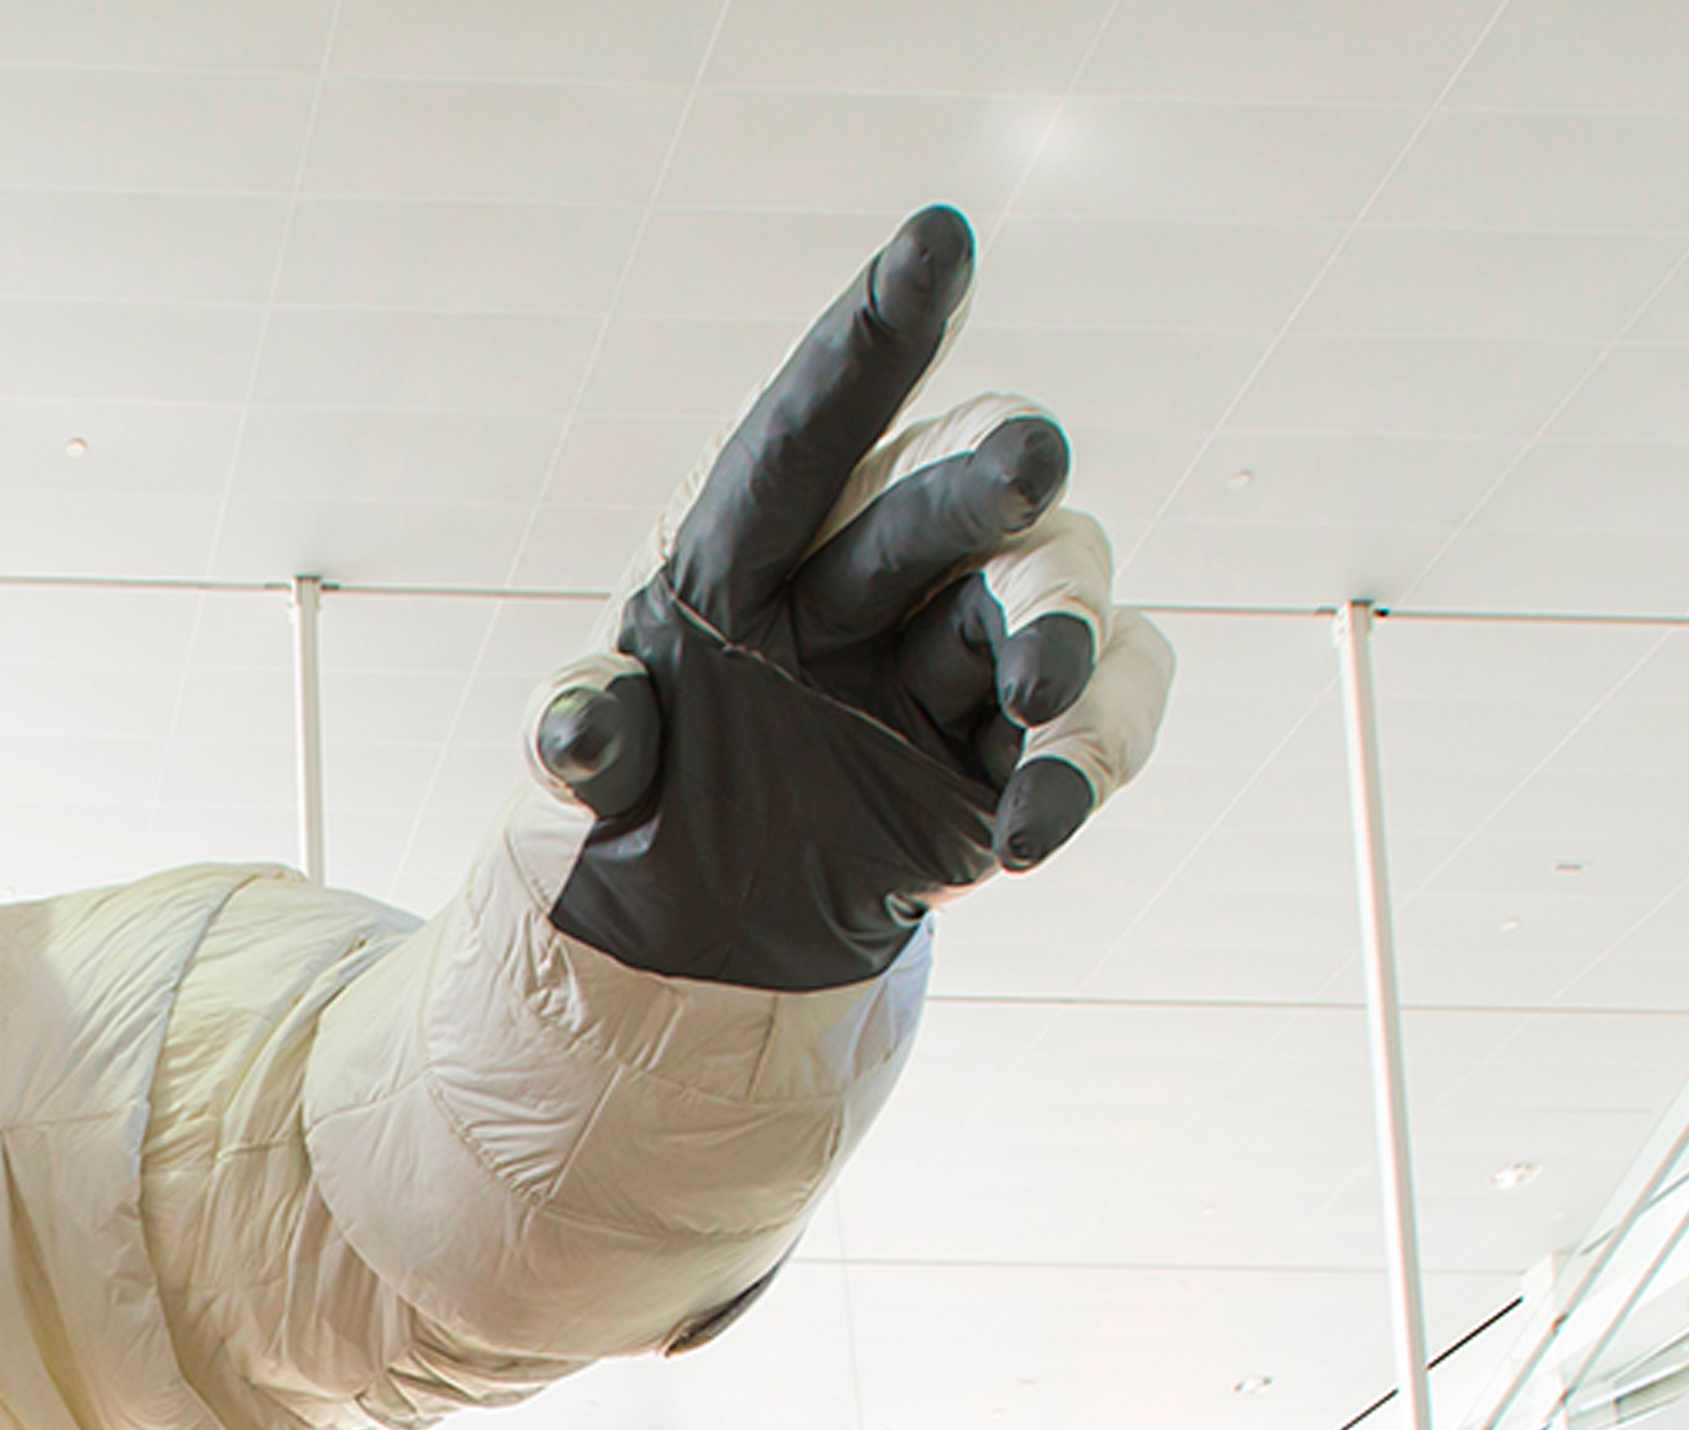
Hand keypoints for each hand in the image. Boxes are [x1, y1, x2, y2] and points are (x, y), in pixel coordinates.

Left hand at [538, 205, 1171, 990]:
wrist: (705, 932)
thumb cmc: (643, 806)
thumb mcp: (595, 774)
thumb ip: (589, 739)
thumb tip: (577, 737)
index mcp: (743, 548)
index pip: (806, 428)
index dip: (875, 336)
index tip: (942, 237)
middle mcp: (864, 570)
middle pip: (950, 487)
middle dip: (990, 470)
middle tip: (1024, 467)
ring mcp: (957, 649)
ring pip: (1053, 580)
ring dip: (1059, 624)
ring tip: (1036, 691)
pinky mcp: (1027, 735)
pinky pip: (1111, 703)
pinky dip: (1094, 750)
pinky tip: (1038, 827)